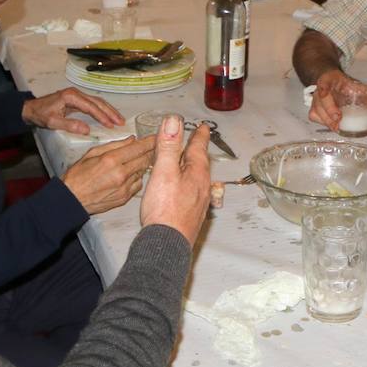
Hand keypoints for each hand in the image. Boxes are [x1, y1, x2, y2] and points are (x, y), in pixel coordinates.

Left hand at [22, 87, 124, 134]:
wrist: (30, 108)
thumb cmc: (40, 115)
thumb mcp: (52, 122)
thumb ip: (69, 125)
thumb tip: (87, 130)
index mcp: (71, 97)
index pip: (91, 107)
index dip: (102, 116)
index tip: (111, 125)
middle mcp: (76, 93)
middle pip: (98, 102)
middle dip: (110, 112)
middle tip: (121, 122)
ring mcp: (77, 95)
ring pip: (97, 102)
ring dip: (109, 110)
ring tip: (119, 119)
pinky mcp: (77, 99)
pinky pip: (93, 103)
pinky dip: (102, 109)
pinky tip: (108, 116)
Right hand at [61, 136, 155, 214]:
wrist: (72, 200)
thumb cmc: (77, 176)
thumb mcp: (92, 153)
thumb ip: (114, 145)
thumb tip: (132, 140)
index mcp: (111, 160)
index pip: (139, 148)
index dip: (150, 141)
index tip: (155, 137)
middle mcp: (120, 174)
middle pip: (145, 159)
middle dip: (150, 152)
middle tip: (151, 147)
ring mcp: (124, 187)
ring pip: (143, 172)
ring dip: (143, 165)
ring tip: (136, 161)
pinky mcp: (125, 198)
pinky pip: (138, 184)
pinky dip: (137, 177)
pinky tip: (129, 175)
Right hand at [140, 115, 211, 244]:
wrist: (166, 245)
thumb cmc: (165, 210)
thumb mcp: (164, 172)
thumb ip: (168, 146)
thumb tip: (174, 121)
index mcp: (196, 173)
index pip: (199, 148)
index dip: (199, 136)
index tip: (203, 128)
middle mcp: (202, 187)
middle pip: (200, 163)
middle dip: (197, 151)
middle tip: (196, 141)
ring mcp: (198, 203)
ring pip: (196, 179)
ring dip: (191, 168)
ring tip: (187, 163)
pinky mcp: (191, 215)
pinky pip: (191, 193)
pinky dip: (186, 184)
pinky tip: (181, 190)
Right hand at [308, 69, 366, 130]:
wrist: (330, 80)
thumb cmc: (342, 84)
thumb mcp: (354, 85)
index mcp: (329, 80)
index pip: (323, 83)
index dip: (323, 88)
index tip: (324, 93)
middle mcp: (320, 90)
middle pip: (320, 101)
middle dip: (329, 110)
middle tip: (338, 118)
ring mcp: (315, 100)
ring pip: (316, 111)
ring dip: (326, 120)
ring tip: (337, 127)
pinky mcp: (314, 109)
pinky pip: (315, 117)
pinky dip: (323, 123)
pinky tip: (333, 127)